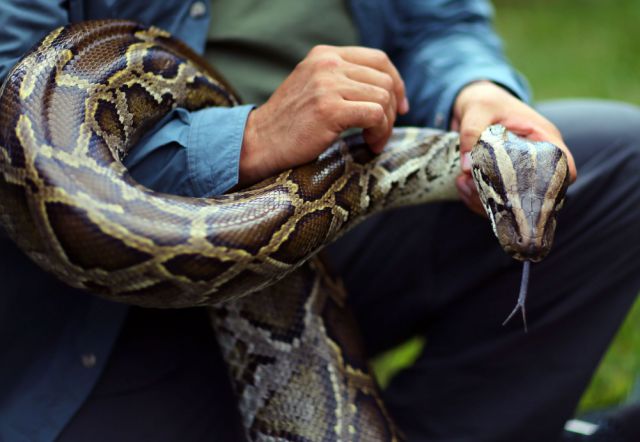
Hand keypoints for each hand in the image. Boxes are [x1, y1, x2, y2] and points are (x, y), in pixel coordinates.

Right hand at [238, 45, 408, 185]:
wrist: (259, 142)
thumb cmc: (289, 124)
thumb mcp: (314, 87)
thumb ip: (342, 80)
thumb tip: (387, 90)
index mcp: (325, 55)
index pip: (378, 59)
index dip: (397, 83)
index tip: (400, 108)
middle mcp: (327, 64)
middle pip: (385, 80)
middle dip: (391, 110)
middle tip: (381, 133)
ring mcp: (327, 85)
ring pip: (383, 98)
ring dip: (385, 125)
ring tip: (373, 141)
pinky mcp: (329, 109)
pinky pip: (375, 115)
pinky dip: (379, 133)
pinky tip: (369, 144)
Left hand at [451, 81, 576, 214]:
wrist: (472, 103)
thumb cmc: (484, 101)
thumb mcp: (478, 109)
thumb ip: (472, 132)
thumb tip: (467, 167)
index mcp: (542, 138)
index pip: (564, 167)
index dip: (556, 185)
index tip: (528, 195)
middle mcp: (534, 159)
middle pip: (536, 193)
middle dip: (506, 200)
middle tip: (477, 189)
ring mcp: (518, 172)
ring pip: (512, 201)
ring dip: (486, 201)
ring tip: (463, 184)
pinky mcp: (500, 180)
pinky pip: (494, 200)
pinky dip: (476, 199)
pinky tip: (461, 186)